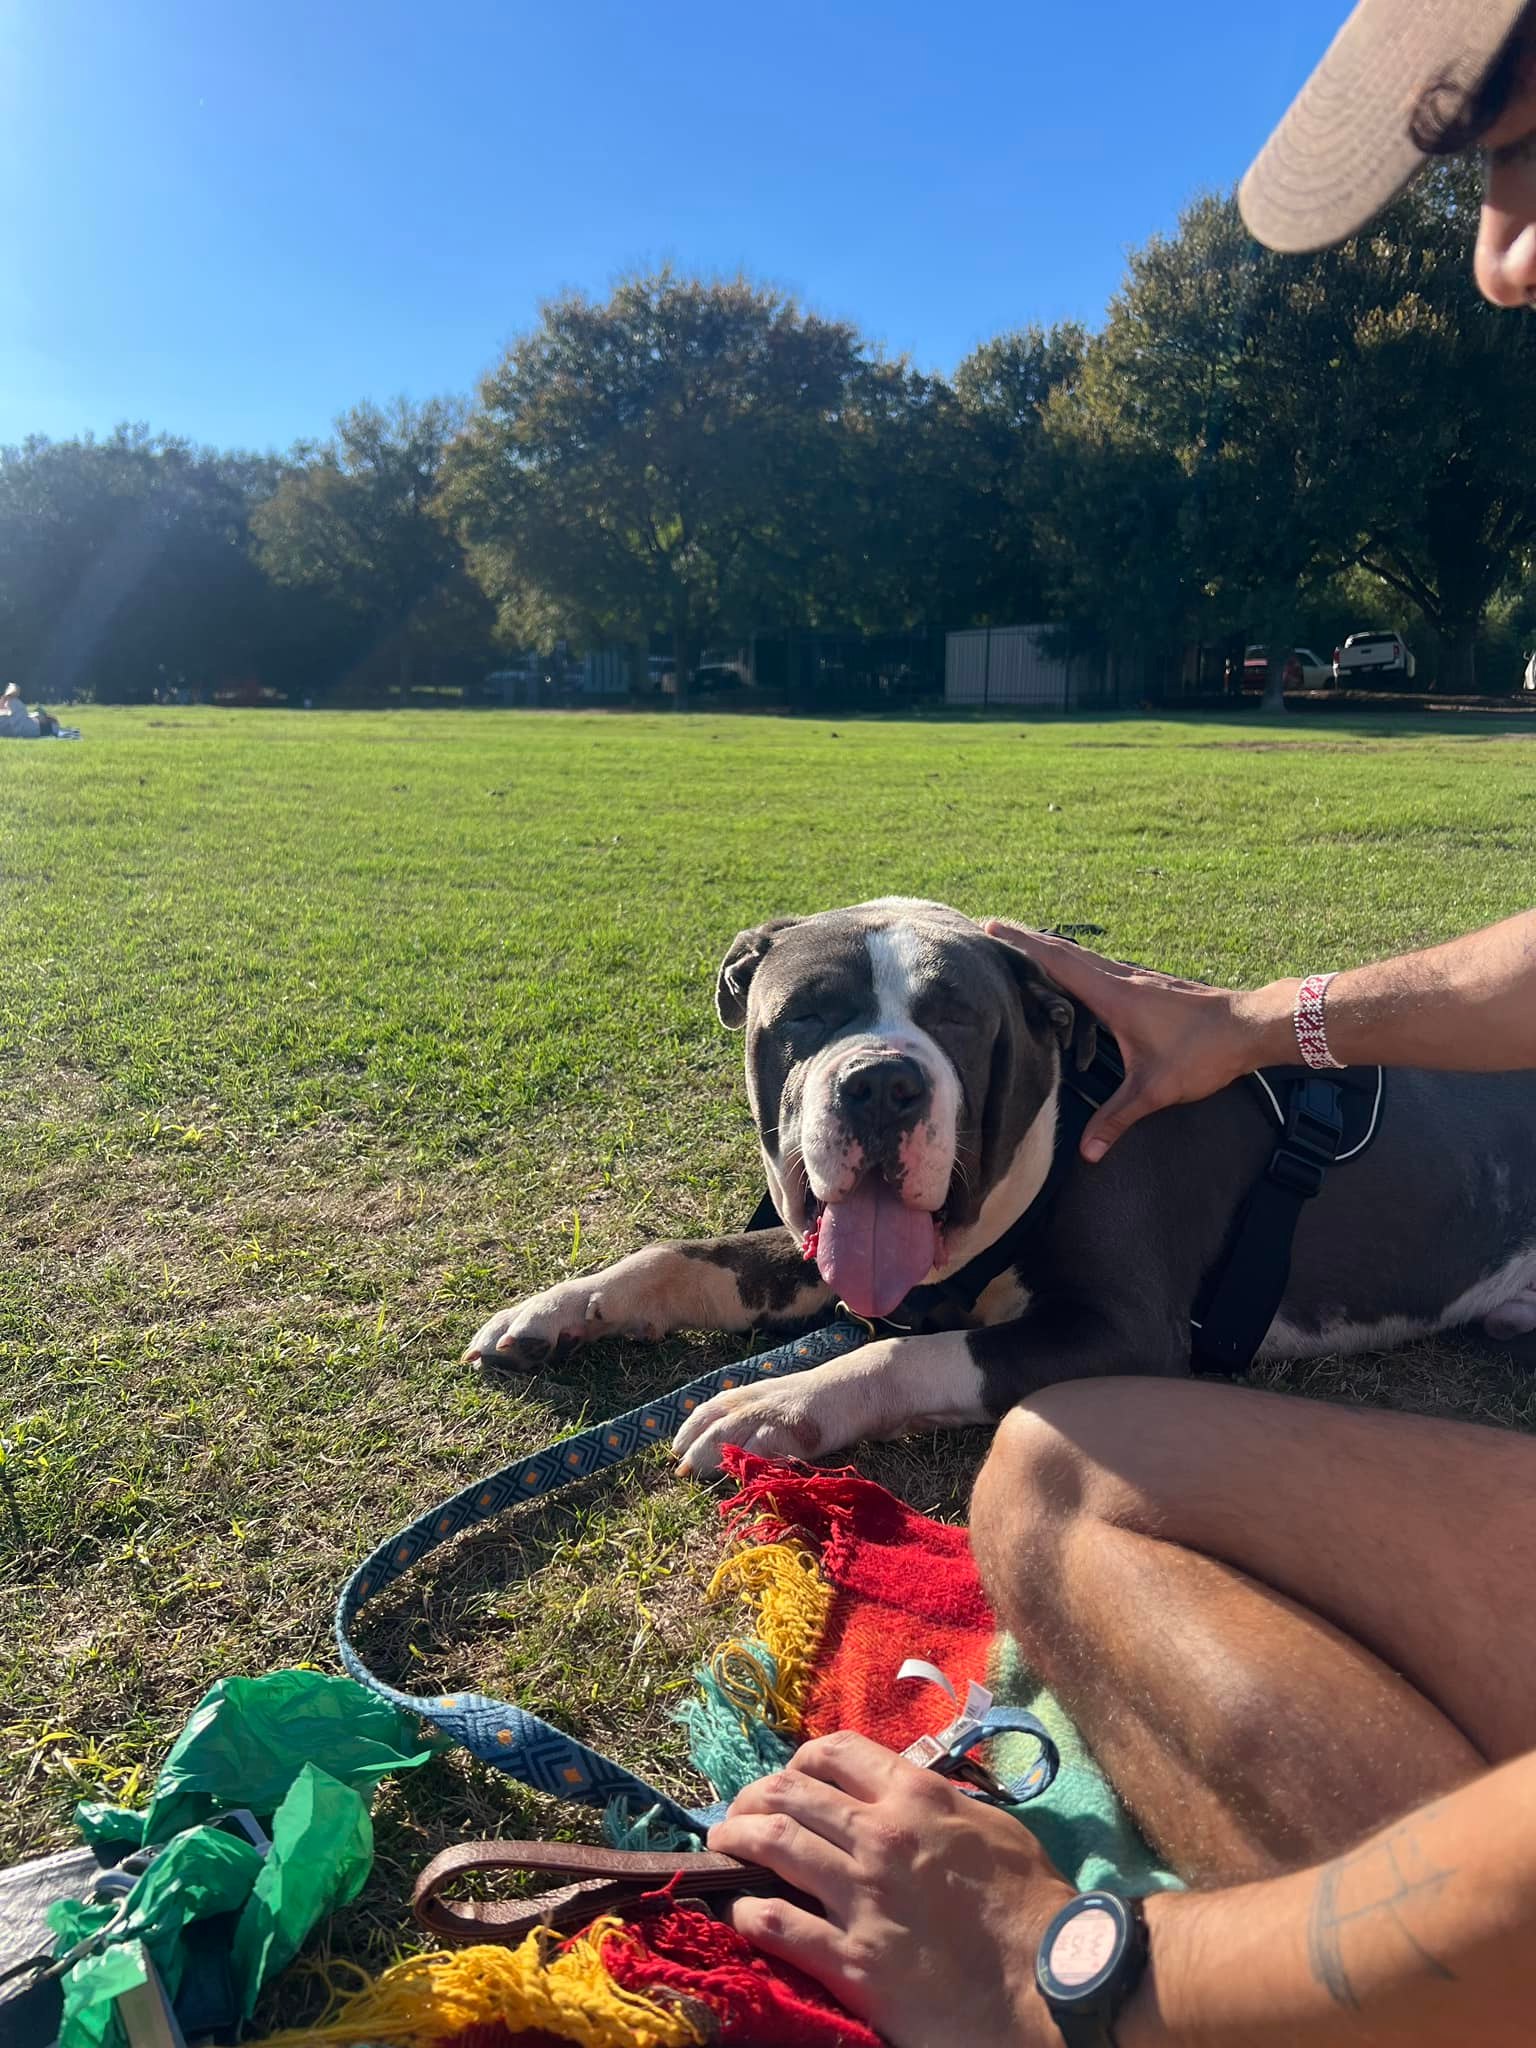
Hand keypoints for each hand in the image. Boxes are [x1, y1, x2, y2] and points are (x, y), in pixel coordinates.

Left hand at [708, 1730, 1074, 2047]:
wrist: (1049, 1985)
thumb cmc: (1032, 1905)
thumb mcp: (990, 1827)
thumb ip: (940, 1803)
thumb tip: (906, 1792)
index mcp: (916, 1796)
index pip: (834, 1752)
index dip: (801, 1761)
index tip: (790, 1778)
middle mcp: (880, 1836)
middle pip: (789, 1794)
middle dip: (752, 1798)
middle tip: (738, 1814)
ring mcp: (862, 1898)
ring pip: (773, 1847)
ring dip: (736, 1842)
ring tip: (722, 1847)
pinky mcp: (854, 1961)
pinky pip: (779, 1925)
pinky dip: (748, 1911)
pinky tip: (740, 1910)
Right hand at [985, 921, 1294, 1160]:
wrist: (1251, 1026)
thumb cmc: (1203, 1052)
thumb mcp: (1155, 1090)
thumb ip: (1117, 1119)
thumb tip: (1088, 1153)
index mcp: (1114, 995)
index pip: (1058, 962)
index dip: (1022, 945)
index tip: (990, 928)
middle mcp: (1122, 978)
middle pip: (1065, 951)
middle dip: (1027, 939)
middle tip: (992, 929)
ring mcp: (1138, 977)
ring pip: (1085, 956)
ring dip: (1052, 949)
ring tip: (1023, 948)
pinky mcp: (1150, 985)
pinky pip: (1103, 966)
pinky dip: (1078, 962)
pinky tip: (1076, 974)